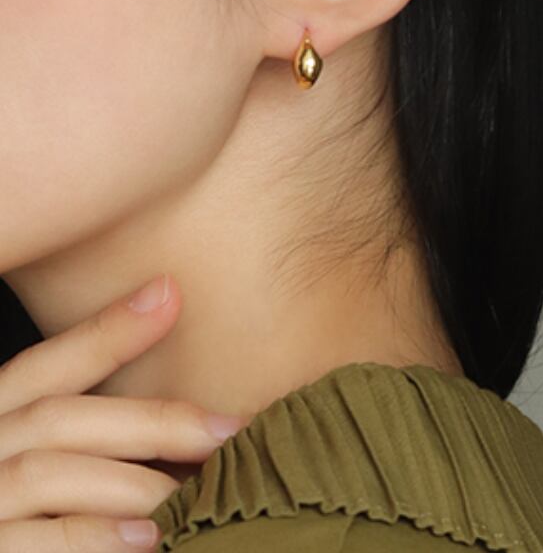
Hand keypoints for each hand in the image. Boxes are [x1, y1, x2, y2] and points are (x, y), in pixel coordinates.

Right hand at [0, 273, 248, 550]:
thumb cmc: (34, 519)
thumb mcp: (46, 471)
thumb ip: (90, 444)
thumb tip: (193, 424)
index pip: (42, 367)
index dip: (105, 330)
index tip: (171, 293)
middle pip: (57, 417)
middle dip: (154, 421)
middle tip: (229, 429)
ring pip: (50, 472)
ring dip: (135, 483)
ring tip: (198, 492)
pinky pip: (41, 541)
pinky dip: (97, 537)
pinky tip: (149, 537)